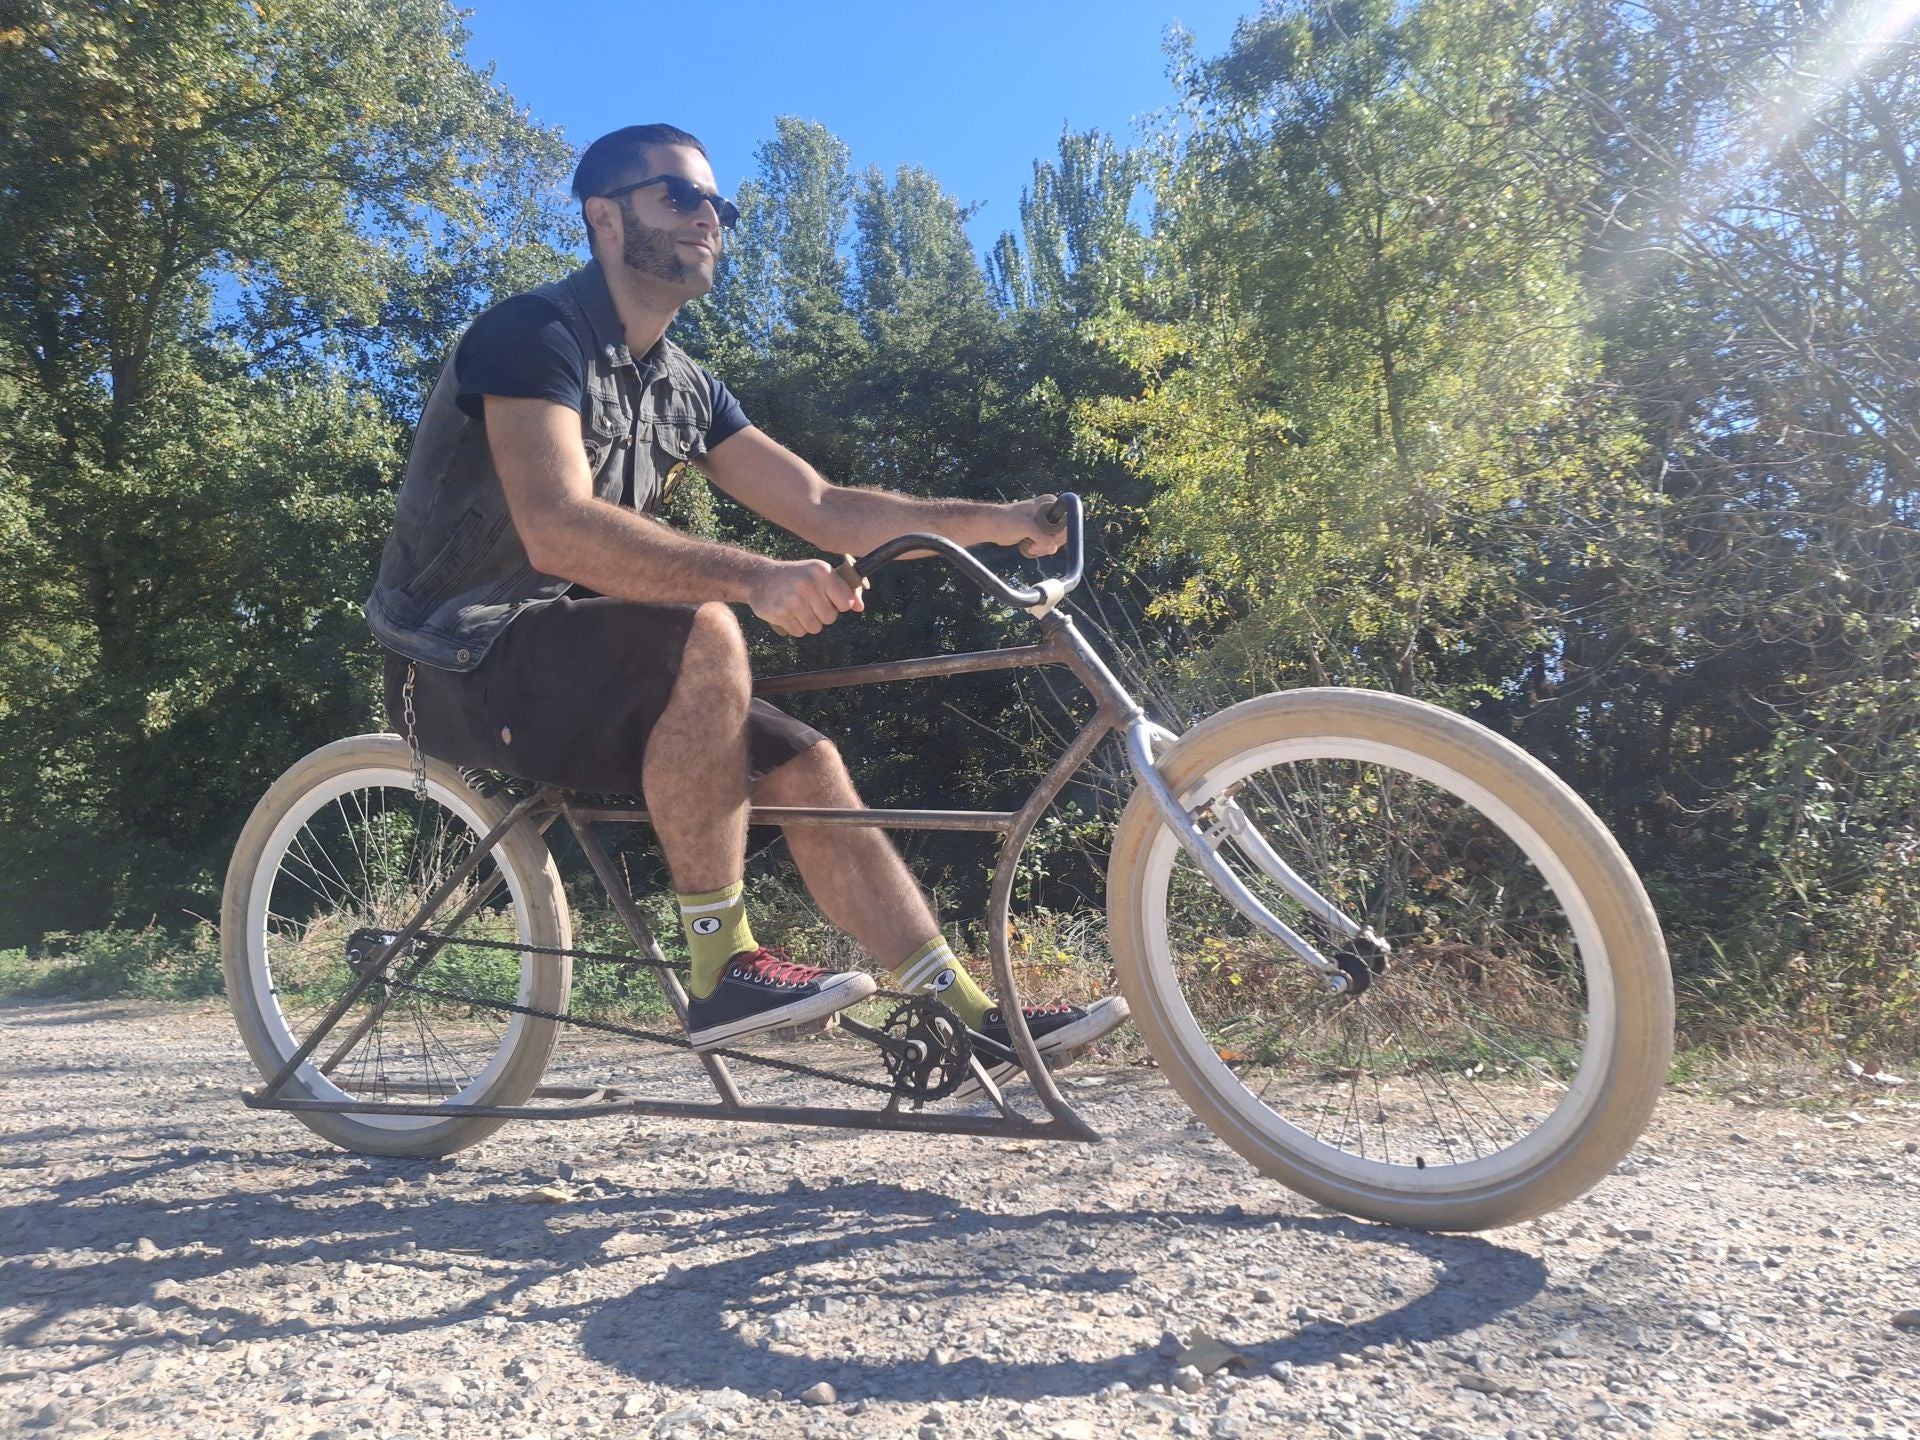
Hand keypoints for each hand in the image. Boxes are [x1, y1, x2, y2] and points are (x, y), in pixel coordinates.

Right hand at [748, 558, 864, 635]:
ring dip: (808, 623)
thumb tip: (859, 607)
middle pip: (830, 618)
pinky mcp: (780, 613)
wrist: (761, 578)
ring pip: (815, 628)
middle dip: (821, 615)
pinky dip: (795, 627)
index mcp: (822, 572)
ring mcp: (793, 600)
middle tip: (809, 603)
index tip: (827, 599)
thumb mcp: (820, 575)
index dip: (838, 604)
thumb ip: (844, 589)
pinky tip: (788, 613)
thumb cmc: (798, 577)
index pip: (846, 602)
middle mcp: (808, 584)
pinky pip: (799, 632)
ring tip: (798, 608)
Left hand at [1007, 494, 1065, 557]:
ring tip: (1031, 548)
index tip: (1048, 542)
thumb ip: (1040, 537)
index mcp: (1049, 503)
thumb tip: (1053, 548)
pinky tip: (1030, 548)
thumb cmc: (1006, 520)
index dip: (1059, 534)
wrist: (992, 525)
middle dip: (1050, 543)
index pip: (1065, 521)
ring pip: (1055, 540)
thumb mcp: (1025, 527)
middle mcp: (1050, 510)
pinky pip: (1048, 543)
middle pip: (1062, 532)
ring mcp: (1045, 521)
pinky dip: (1041, 549)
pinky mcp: (1040, 531)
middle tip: (1036, 547)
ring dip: (1044, 548)